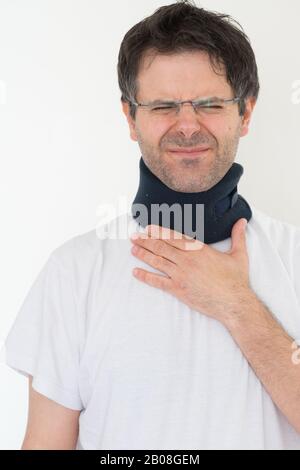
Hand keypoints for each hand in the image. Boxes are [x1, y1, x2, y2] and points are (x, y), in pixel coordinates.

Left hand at [130, 218, 252, 322]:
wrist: (234, 302)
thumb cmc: (236, 280)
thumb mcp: (239, 255)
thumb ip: (238, 236)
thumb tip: (243, 221)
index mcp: (199, 249)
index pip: (174, 237)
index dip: (160, 231)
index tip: (149, 227)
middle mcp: (187, 260)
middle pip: (162, 246)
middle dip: (146, 240)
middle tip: (134, 235)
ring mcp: (181, 275)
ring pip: (157, 261)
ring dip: (143, 254)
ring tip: (132, 248)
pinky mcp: (178, 289)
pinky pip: (158, 281)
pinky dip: (145, 276)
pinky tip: (136, 272)